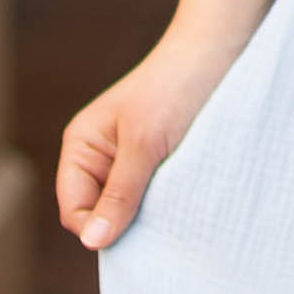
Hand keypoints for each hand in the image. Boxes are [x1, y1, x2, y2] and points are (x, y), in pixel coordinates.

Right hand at [57, 54, 212, 252]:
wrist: (219, 51)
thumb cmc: (174, 89)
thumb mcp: (145, 145)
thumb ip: (119, 194)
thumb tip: (91, 242)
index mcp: (81, 147)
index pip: (74, 210)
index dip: (98, 228)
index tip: (136, 231)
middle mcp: (100, 158)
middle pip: (100, 215)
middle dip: (126, 223)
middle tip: (161, 217)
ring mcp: (131, 162)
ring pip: (129, 211)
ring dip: (150, 214)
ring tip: (176, 202)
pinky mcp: (160, 165)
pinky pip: (154, 200)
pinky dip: (167, 204)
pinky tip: (186, 198)